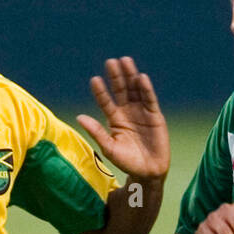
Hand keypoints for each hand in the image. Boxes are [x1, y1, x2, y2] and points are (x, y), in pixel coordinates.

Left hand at [77, 57, 168, 182]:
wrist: (148, 172)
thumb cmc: (127, 162)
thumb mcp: (109, 148)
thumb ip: (96, 132)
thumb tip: (79, 117)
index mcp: (114, 119)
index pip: (106, 101)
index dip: (101, 91)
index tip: (94, 80)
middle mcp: (127, 112)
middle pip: (121, 90)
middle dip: (116, 77)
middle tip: (110, 62)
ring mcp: (141, 112)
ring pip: (135, 90)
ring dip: (130, 76)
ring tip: (125, 61)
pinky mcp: (155, 115)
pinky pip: (150, 99)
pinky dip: (146, 89)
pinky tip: (141, 78)